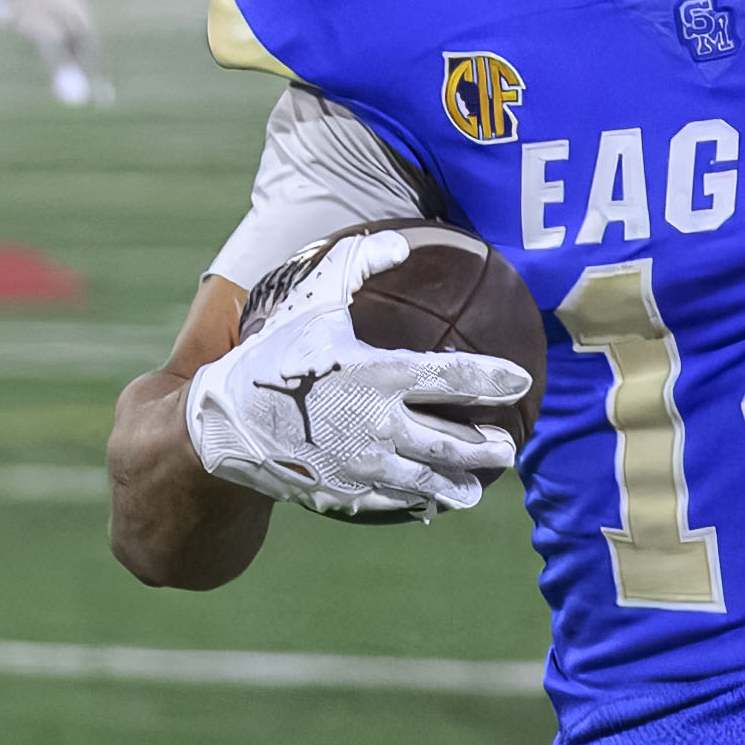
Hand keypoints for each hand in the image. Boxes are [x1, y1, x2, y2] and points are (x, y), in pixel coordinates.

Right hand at [183, 235, 529, 520]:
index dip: (493, 379)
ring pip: (426, 480)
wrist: (224, 420)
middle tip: (506, 446)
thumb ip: (359, 265)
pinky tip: (425, 504)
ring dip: (456, 484)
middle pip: (451, 441)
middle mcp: (380, 424)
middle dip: (485, 446)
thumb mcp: (313, 301)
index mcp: (380, 374)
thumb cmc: (272, 354)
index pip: (455, 375)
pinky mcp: (344, 492)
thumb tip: (400, 241)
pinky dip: (413, 503)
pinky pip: (390, 501)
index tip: (521, 381)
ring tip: (474, 488)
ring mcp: (364, 465)